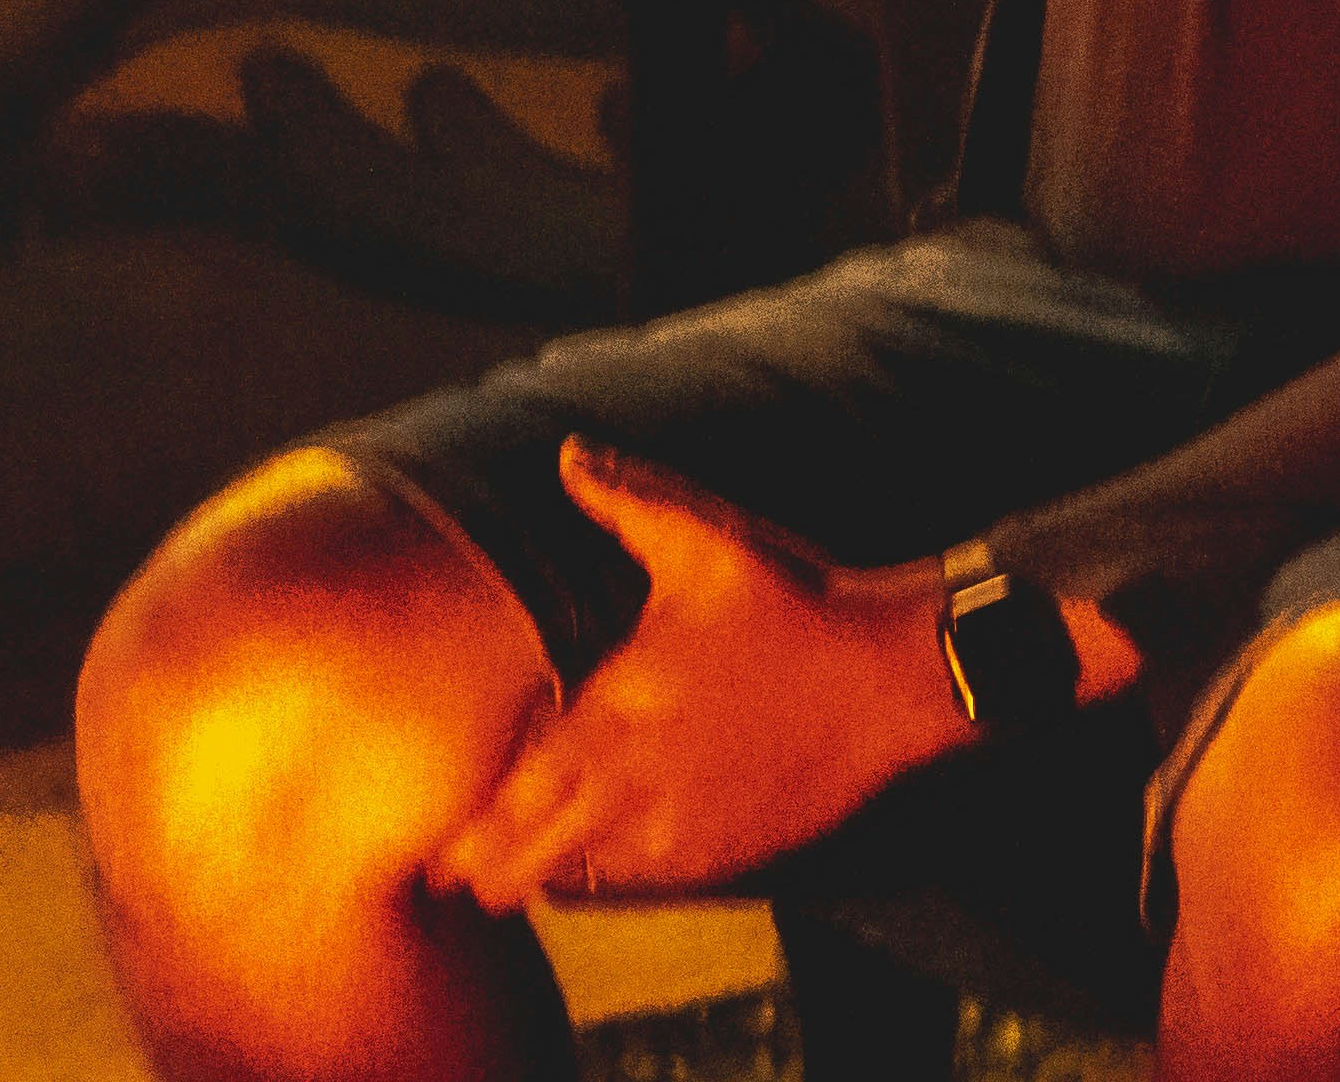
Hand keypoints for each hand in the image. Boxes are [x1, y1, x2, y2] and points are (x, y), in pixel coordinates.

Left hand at [427, 443, 978, 909]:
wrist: (891, 679)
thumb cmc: (794, 606)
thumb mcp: (707, 544)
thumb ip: (627, 504)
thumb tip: (569, 455)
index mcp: (616, 713)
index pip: (514, 797)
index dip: (474, 827)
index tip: (448, 836)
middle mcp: (634, 783)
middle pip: (529, 860)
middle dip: (492, 867)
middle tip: (465, 871)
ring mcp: (679, 828)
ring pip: (581, 879)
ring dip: (550, 870)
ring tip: (528, 865)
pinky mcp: (723, 854)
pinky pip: (641, 884)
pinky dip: (613, 874)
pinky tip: (606, 854)